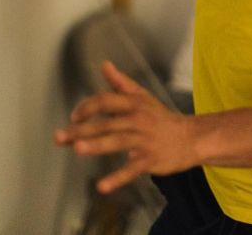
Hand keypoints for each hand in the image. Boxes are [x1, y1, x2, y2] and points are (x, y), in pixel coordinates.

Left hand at [54, 61, 197, 191]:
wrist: (191, 137)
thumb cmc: (161, 117)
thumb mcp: (143, 96)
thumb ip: (121, 82)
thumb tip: (104, 65)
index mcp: (134, 103)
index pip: (107, 101)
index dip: (88, 107)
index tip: (74, 117)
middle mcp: (138, 119)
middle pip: (107, 123)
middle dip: (81, 130)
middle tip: (59, 137)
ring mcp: (144, 140)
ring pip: (118, 141)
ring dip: (97, 145)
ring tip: (77, 148)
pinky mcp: (150, 159)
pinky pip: (132, 169)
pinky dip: (117, 178)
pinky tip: (102, 186)